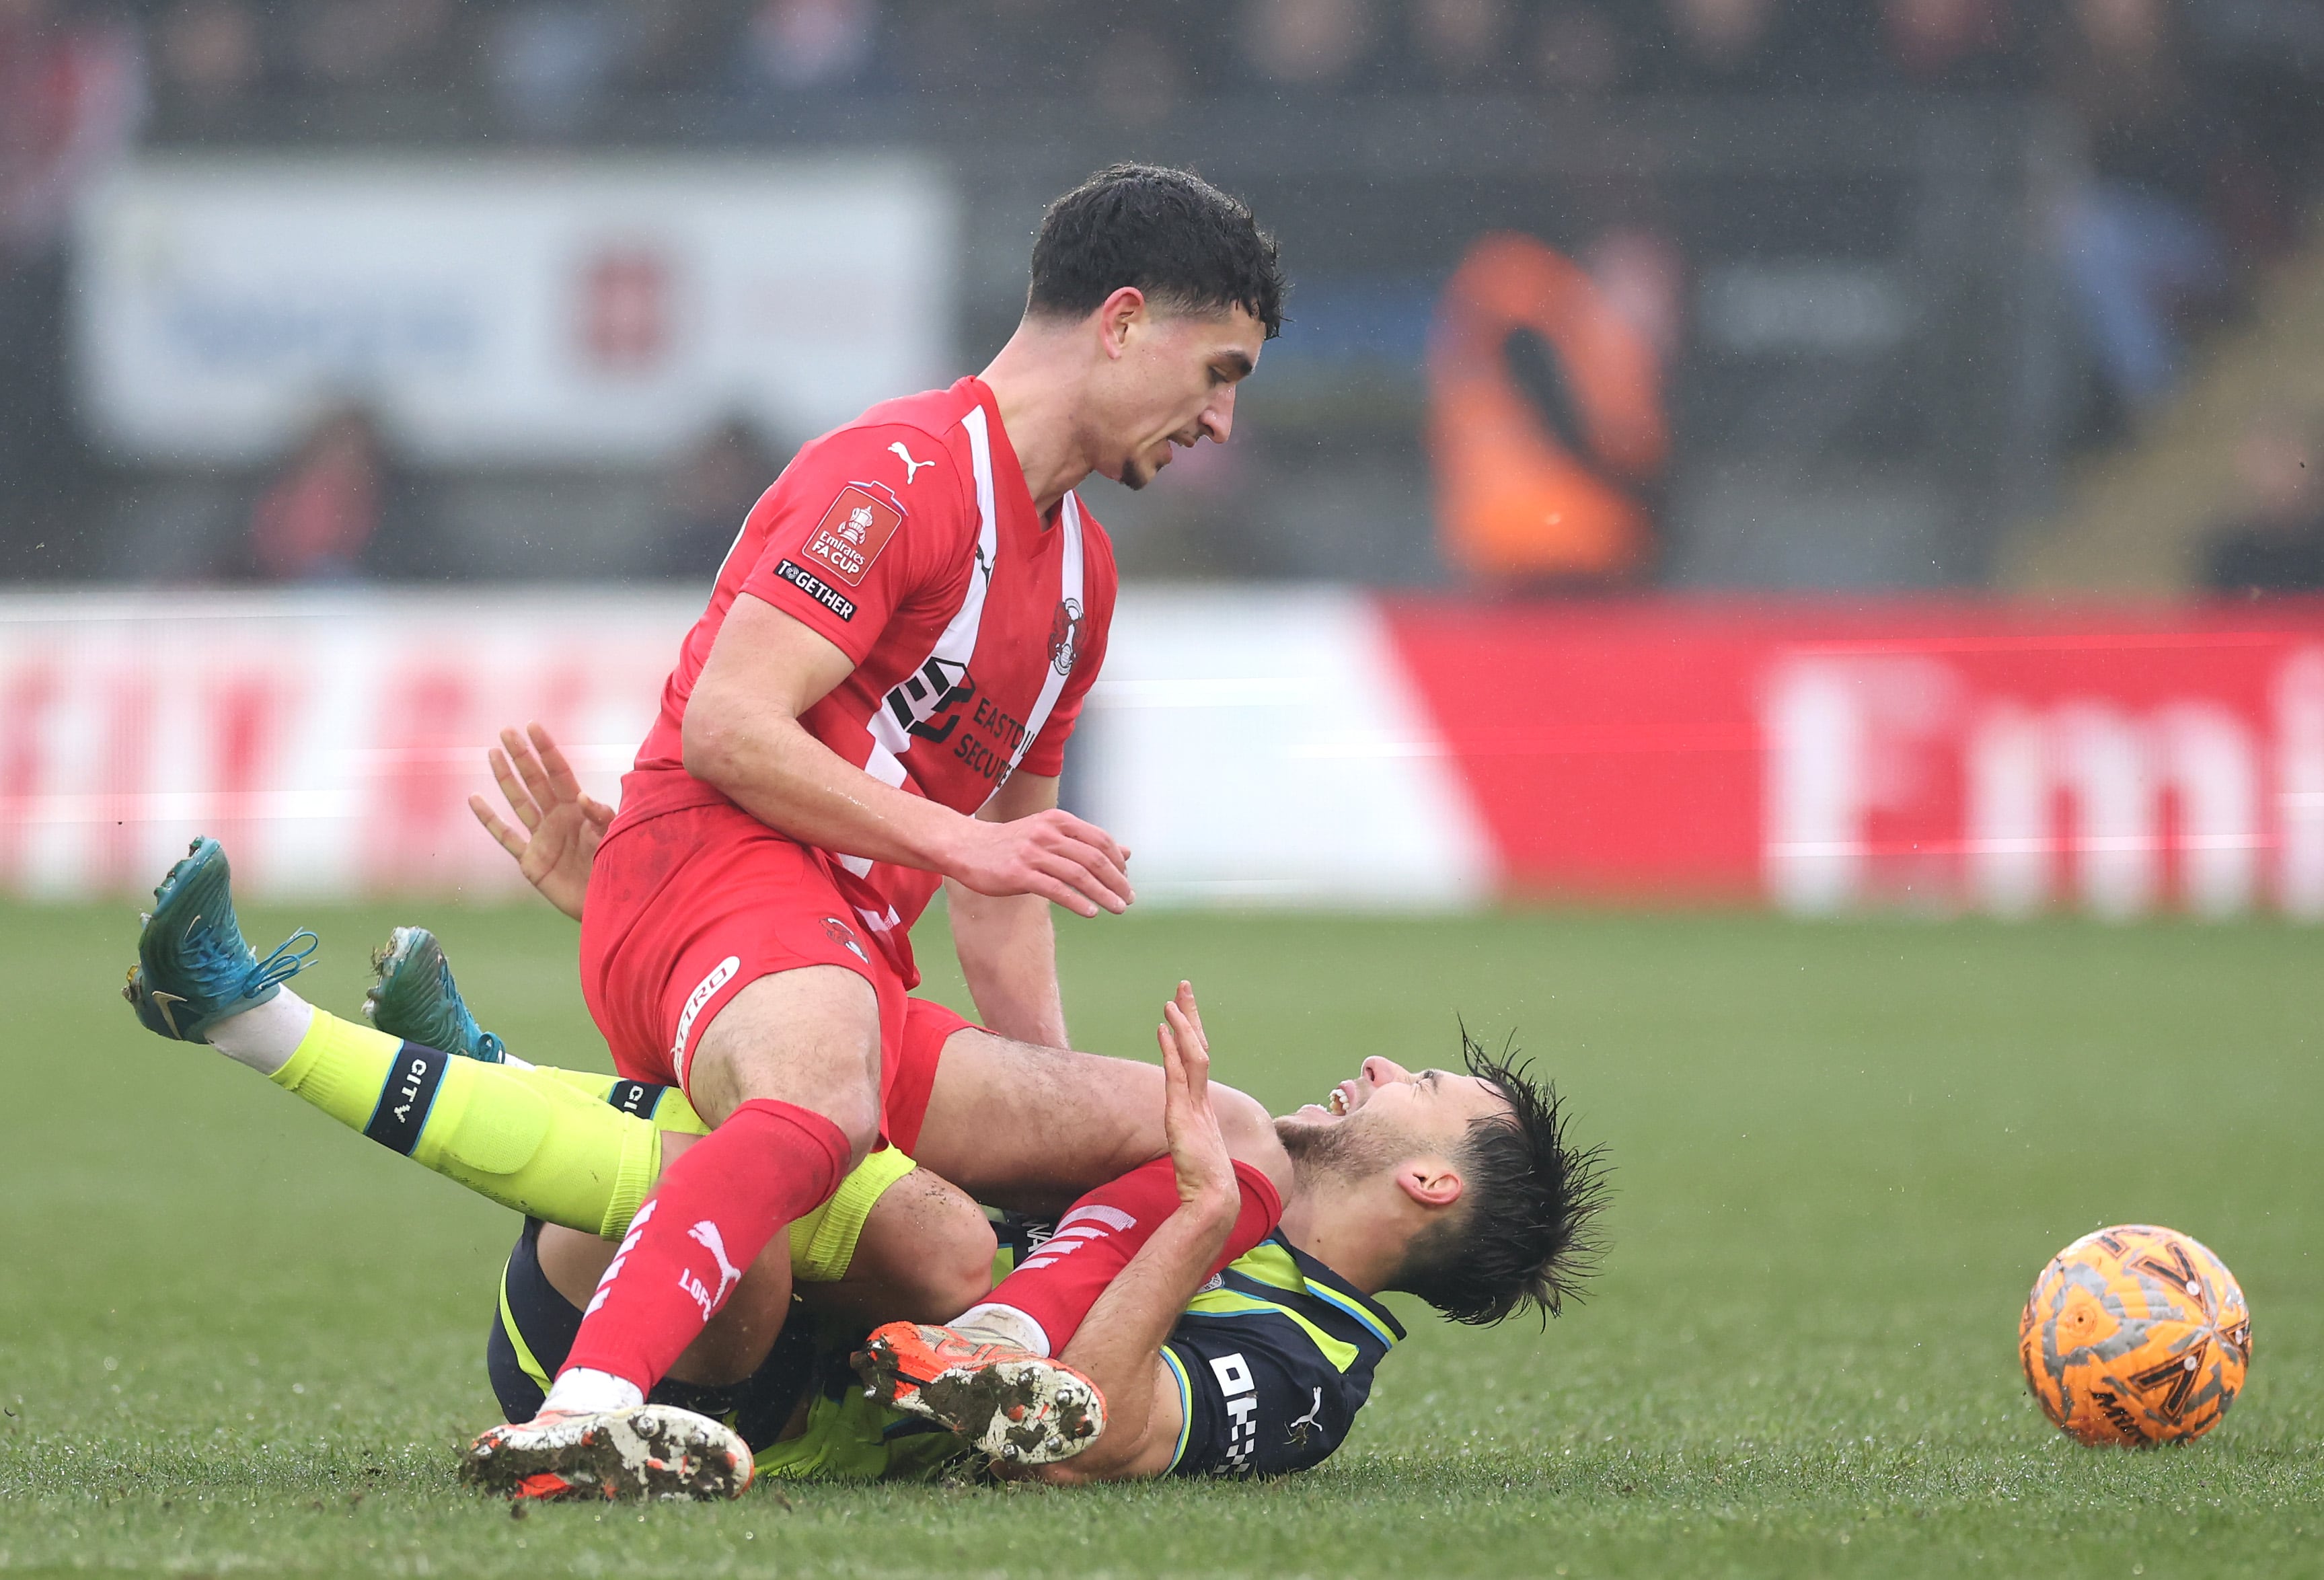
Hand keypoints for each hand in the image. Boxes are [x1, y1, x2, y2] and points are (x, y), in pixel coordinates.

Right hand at [468, 723, 615, 921]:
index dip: (546, 750)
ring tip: (492, 752)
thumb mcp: (615, 837)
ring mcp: (542, 839)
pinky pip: (505, 837)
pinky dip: (489, 819)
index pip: (559, 772)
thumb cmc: (620, 867)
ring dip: (505, 778)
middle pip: (535, 781)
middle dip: (522, 756)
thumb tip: (581, 796)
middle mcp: (558, 819)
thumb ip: (600, 816)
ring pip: (519, 801)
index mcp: (579, 809)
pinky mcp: (531, 862)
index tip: (533, 726)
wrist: (610, 904)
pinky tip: (475, 799)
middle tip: (506, 731)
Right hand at [943, 808, 1133, 919]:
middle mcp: (1048, 833)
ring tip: (1118, 909)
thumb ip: (1087, 843)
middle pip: (1094, 858)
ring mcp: (1032, 853)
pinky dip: (1077, 902)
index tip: (1126, 881)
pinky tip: (1091, 913)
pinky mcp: (1018, 874)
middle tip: (1129, 899)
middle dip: (1116, 881)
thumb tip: (1127, 853)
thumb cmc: (1012, 844)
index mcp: (1058, 820)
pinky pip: (1056, 889)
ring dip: (1103, 894)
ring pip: (1079, 875)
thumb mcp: (1051, 835)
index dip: (1118, 862)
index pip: (1100, 840)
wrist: (966, 846)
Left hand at [1157, 981, 1235, 1218]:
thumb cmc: (1205, 1187)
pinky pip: (1179, 1074)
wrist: (1215, 1202)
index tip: (1180, 1012)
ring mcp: (1195, 1106)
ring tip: (1172, 1000)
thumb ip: (1185, 1145)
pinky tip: (1163, 1029)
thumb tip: (1178, 1145)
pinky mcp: (1184, 1115)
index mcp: (1202, 1108)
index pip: (1197, 1061)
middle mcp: (1202, 1101)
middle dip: (1190, 1016)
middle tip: (1183, 986)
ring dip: (1182, 1025)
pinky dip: (1171, 1049)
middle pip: (1198, 1047)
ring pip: (1192, 1055)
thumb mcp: (1190, 1158)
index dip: (1190, 1034)